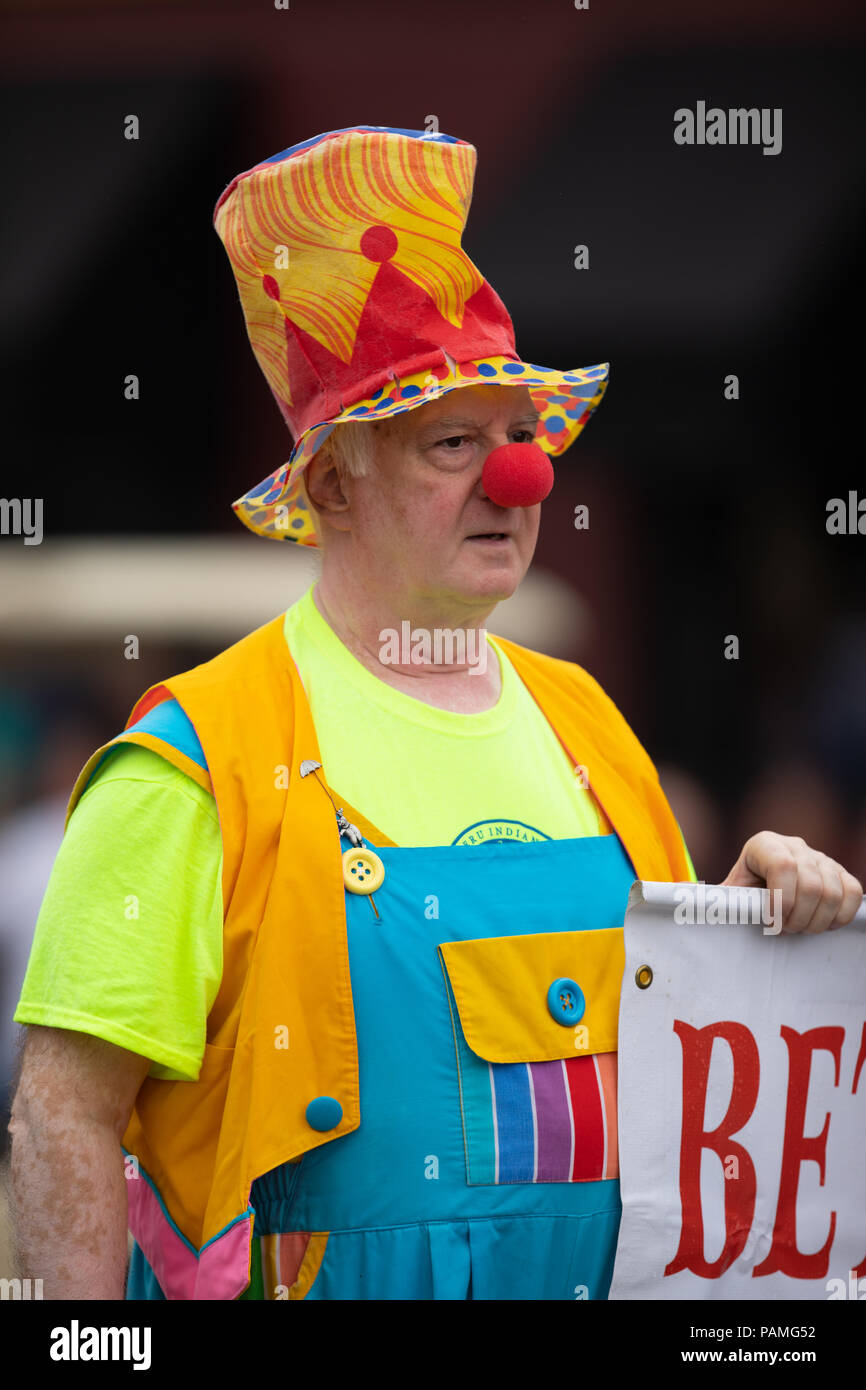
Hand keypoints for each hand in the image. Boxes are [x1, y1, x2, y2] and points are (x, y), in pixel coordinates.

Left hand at [721, 831, 862, 933]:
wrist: (761, 891)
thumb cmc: (741, 895)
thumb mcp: (726, 894)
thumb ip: (712, 898)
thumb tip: (683, 899)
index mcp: (764, 844)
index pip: (782, 866)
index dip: (781, 900)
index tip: (772, 923)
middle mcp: (795, 845)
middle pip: (811, 884)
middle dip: (798, 917)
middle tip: (784, 931)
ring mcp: (820, 858)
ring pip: (833, 892)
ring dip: (817, 921)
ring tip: (798, 929)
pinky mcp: (839, 873)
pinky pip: (853, 892)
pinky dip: (840, 915)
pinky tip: (821, 924)